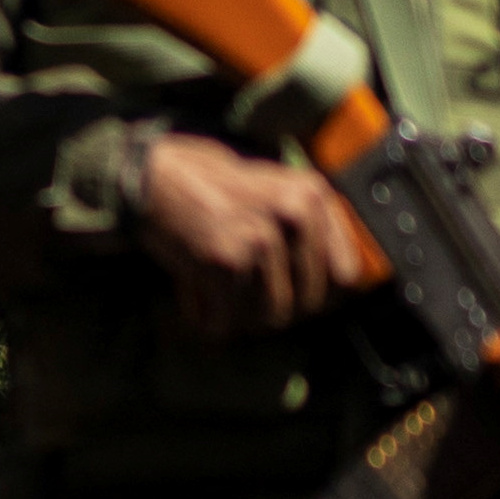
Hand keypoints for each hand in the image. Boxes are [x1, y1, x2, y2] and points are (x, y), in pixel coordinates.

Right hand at [133, 134, 367, 338]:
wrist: (153, 178)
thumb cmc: (213, 188)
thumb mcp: (274, 190)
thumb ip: (310, 226)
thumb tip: (345, 283)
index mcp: (312, 196)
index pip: (346, 274)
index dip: (322, 294)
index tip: (297, 295)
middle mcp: (293, 216)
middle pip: (307, 303)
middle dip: (275, 307)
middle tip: (246, 293)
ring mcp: (259, 240)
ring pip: (269, 317)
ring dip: (241, 315)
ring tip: (220, 291)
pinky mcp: (223, 262)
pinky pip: (226, 320)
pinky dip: (207, 317)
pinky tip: (194, 292)